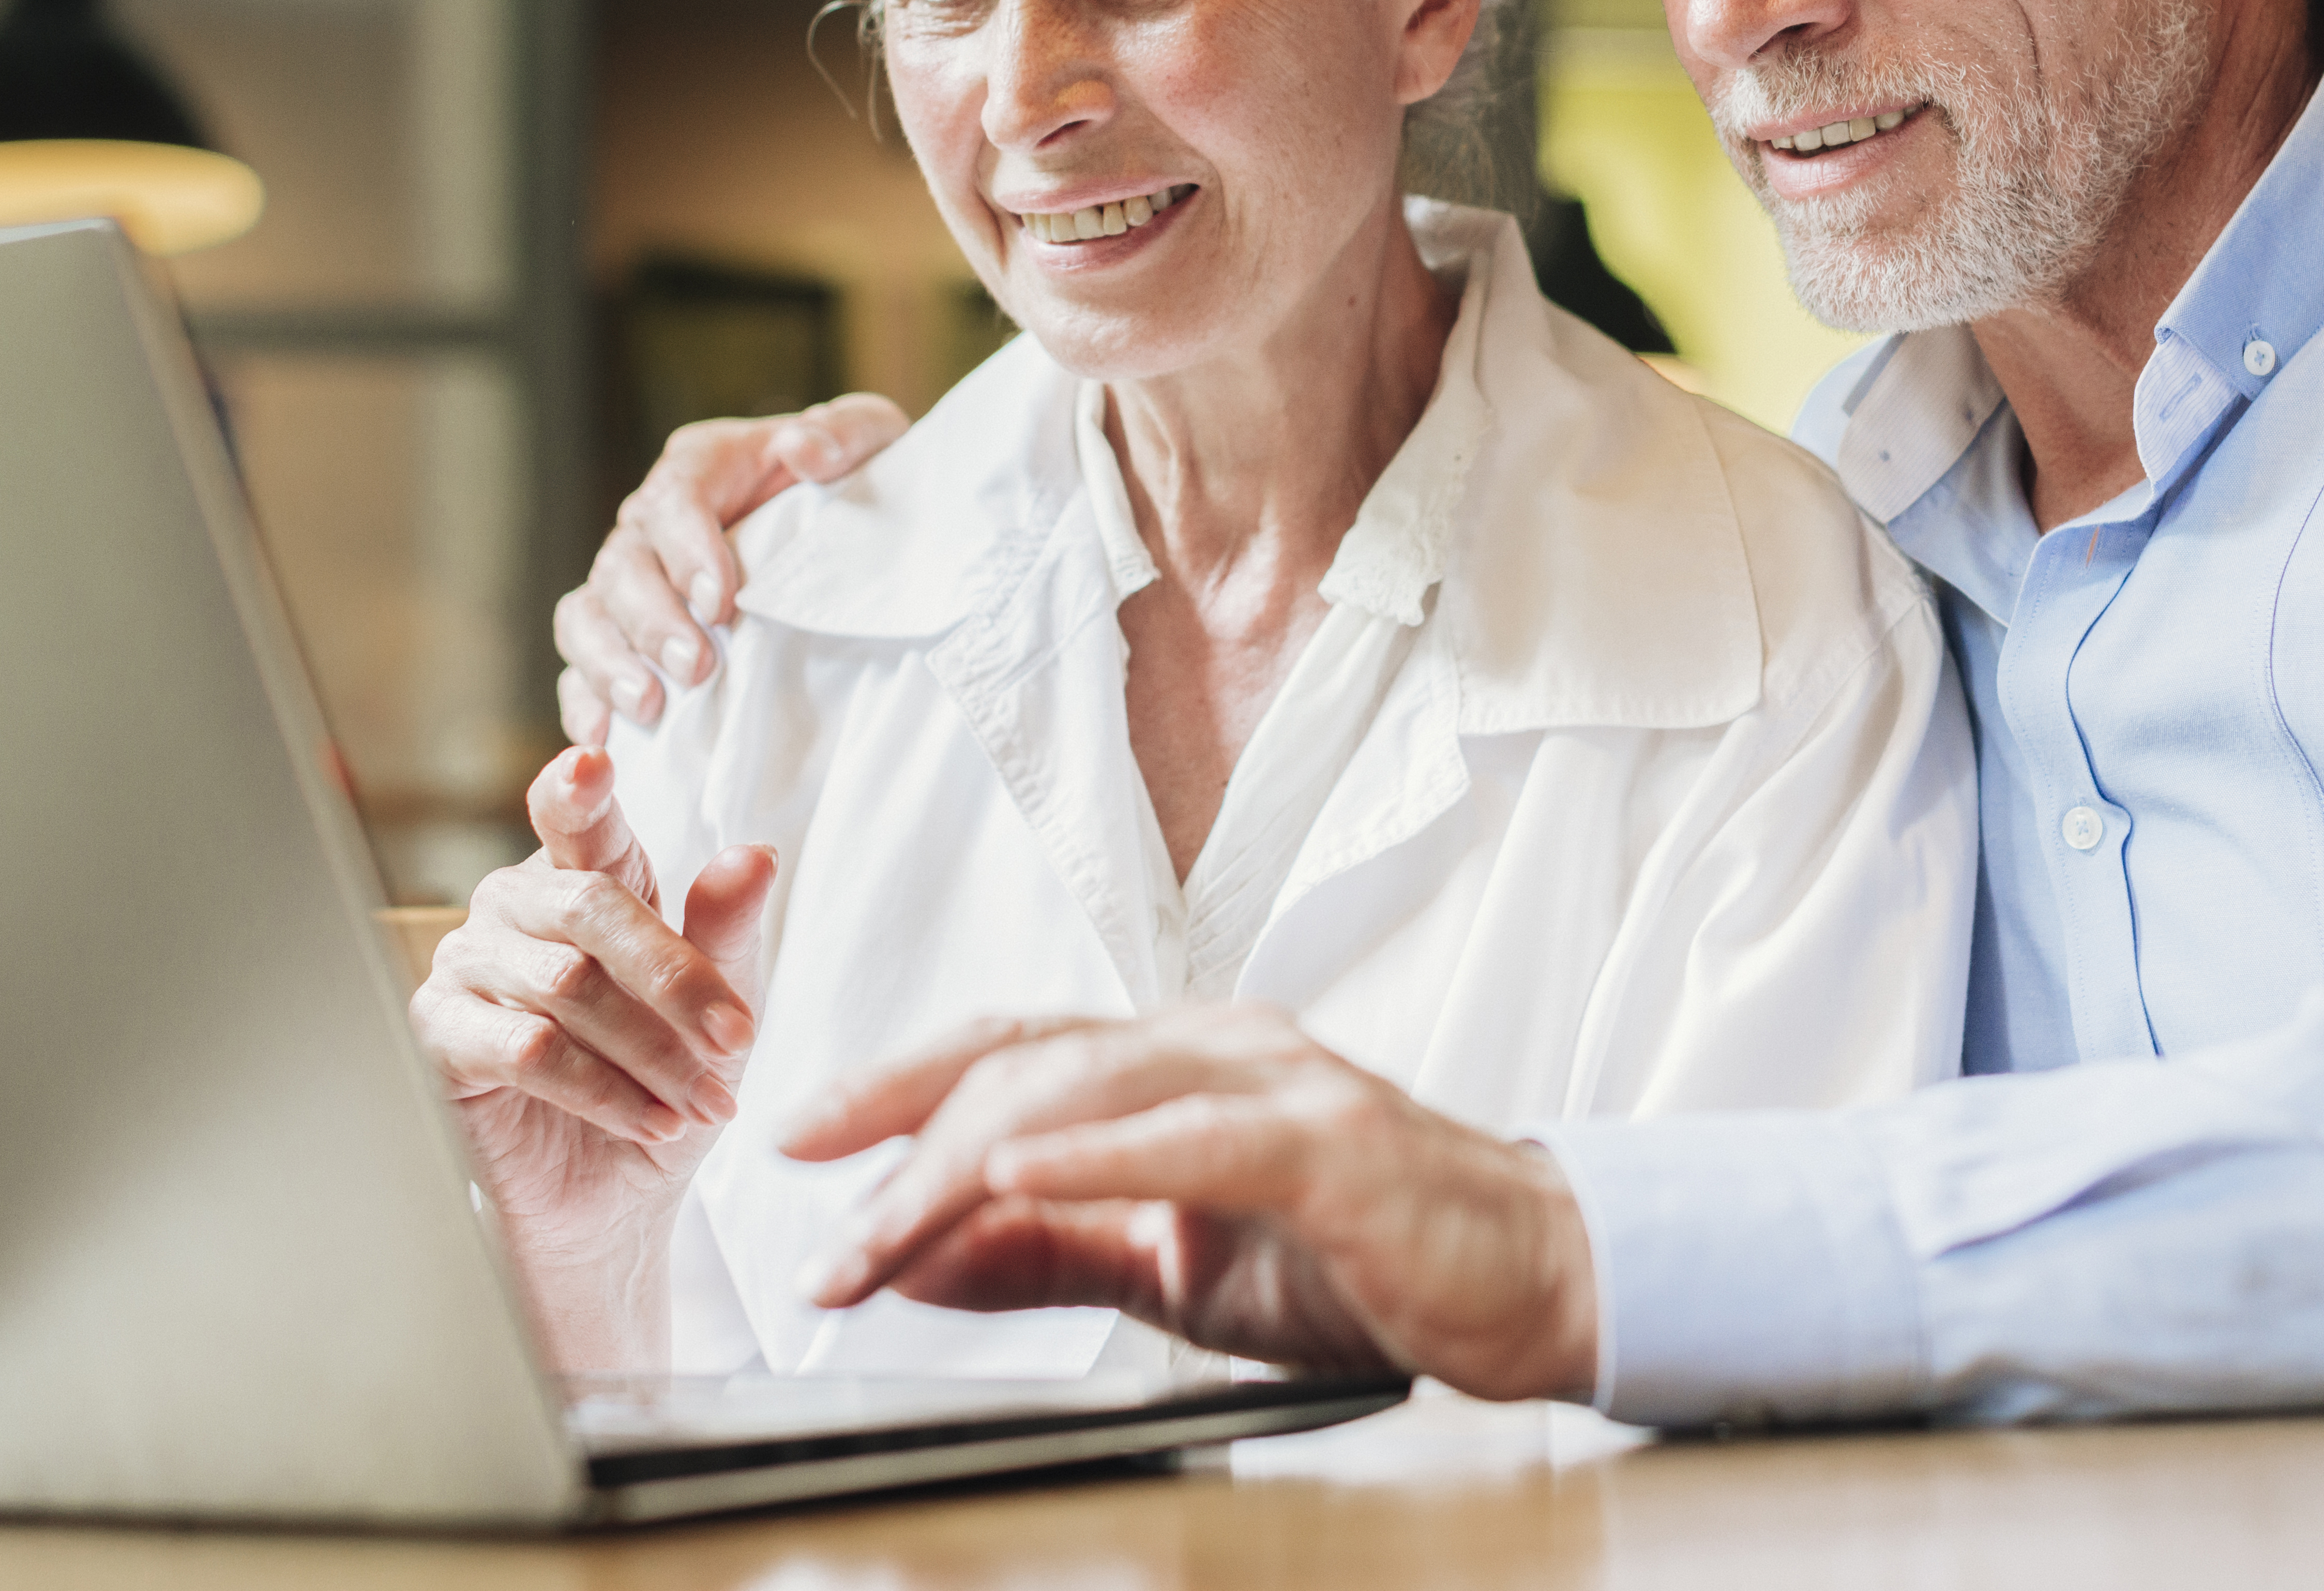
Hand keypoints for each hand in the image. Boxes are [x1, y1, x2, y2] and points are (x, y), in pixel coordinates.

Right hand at [410, 746, 774, 1366]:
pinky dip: (603, 1090)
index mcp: (587, 876)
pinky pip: (526, 1048)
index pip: (579, 816)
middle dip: (678, 979)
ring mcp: (469, 963)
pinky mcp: (440, 1033)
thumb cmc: (666, 1077)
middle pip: (593, 908)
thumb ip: (727, 929)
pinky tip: (652, 1121)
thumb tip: (754, 854)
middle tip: (739, 1040)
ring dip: (652, 1053)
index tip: (592, 764)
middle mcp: (518, 905)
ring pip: (567, 988)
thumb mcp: (721, 1005)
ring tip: (705, 1102)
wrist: (618, 1191)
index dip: (578, 790)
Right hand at [554, 393, 911, 744]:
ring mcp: (632, 576)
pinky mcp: (624, 629)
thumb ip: (846, 433)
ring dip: (610, 662)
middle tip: (696, 668)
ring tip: (649, 707)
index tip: (721, 602)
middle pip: (625, 563)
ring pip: (590, 612)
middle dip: (655, 620)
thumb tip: (805, 449)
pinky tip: (603, 734)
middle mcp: (653, 519)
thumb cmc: (854, 482)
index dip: (688, 549)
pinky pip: (582, 660)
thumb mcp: (871, 444)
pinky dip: (583, 697)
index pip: (677, 497)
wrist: (849, 529)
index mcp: (706, 466)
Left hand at [775, 1006, 1599, 1401]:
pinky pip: (1192, 1137)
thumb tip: (918, 1255)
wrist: (1527, 1281)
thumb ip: (1053, 1252)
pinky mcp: (1329, 1144)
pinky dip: (1096, 1152)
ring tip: (881, 1228)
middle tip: (815, 1223)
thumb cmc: (1357, 1263)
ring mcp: (1277, 1080)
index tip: (796, 1143)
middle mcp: (1218, 1042)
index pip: (1009, 1047)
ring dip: (964, 1163)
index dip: (894, 1084)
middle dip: (900, 1137)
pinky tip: (1016, 1171)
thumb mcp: (1175, 1268)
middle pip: (1026, 1057)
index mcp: (1179, 1060)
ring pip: (1086, 1087)